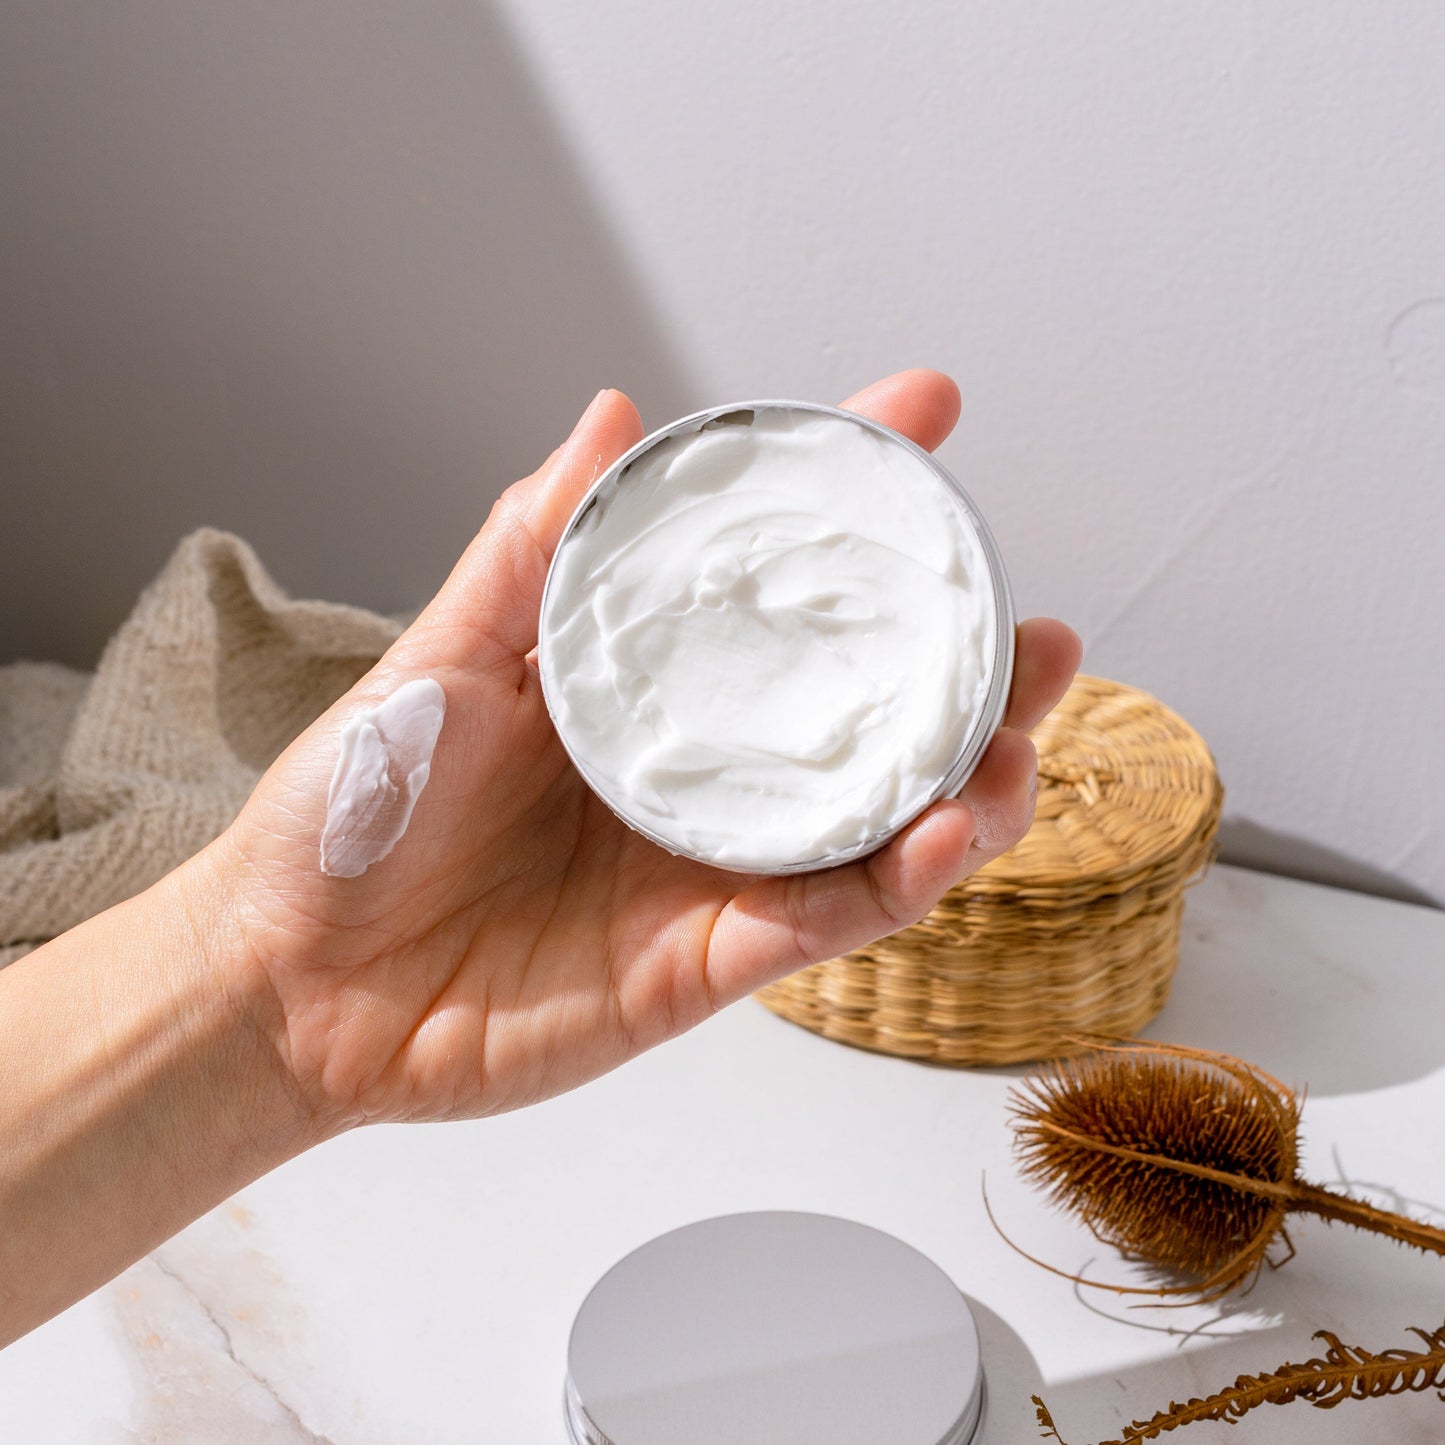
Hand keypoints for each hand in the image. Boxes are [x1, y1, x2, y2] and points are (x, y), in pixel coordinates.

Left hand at [206, 371, 1080, 1132]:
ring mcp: (709, 867)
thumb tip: (609, 414)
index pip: (766, 582)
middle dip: (961, 667)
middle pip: (858, 711)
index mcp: (640, 685)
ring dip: (967, 777)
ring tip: (1021, 726)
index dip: (850, 503)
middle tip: (1031, 625)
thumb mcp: (442, 657)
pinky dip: (899, 876)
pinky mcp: (706, 962)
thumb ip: (531, 549)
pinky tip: (951, 829)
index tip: (925, 413)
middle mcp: (696, 771)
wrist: (295, 979)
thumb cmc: (355, 811)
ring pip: (874, 821)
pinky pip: (825, 918)